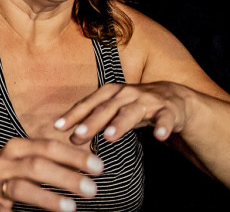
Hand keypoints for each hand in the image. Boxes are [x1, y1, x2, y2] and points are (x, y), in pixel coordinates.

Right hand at [0, 138, 102, 211]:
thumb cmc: (6, 172)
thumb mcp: (24, 159)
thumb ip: (52, 160)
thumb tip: (91, 165)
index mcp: (16, 148)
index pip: (49, 147)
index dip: (75, 156)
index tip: (99, 167)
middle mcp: (5, 164)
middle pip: (38, 166)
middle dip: (67, 177)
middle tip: (92, 189)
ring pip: (22, 188)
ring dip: (47, 198)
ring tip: (71, 208)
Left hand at [55, 81, 193, 145]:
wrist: (172, 98)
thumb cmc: (134, 106)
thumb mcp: (113, 109)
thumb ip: (94, 120)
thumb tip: (67, 135)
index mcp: (110, 93)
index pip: (88, 104)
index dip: (73, 115)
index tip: (57, 128)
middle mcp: (126, 94)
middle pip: (106, 108)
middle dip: (91, 122)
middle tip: (78, 136)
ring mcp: (147, 101)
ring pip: (131, 112)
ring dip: (120, 123)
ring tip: (109, 136)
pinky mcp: (168, 110)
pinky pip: (165, 119)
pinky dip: (163, 127)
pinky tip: (159, 137)